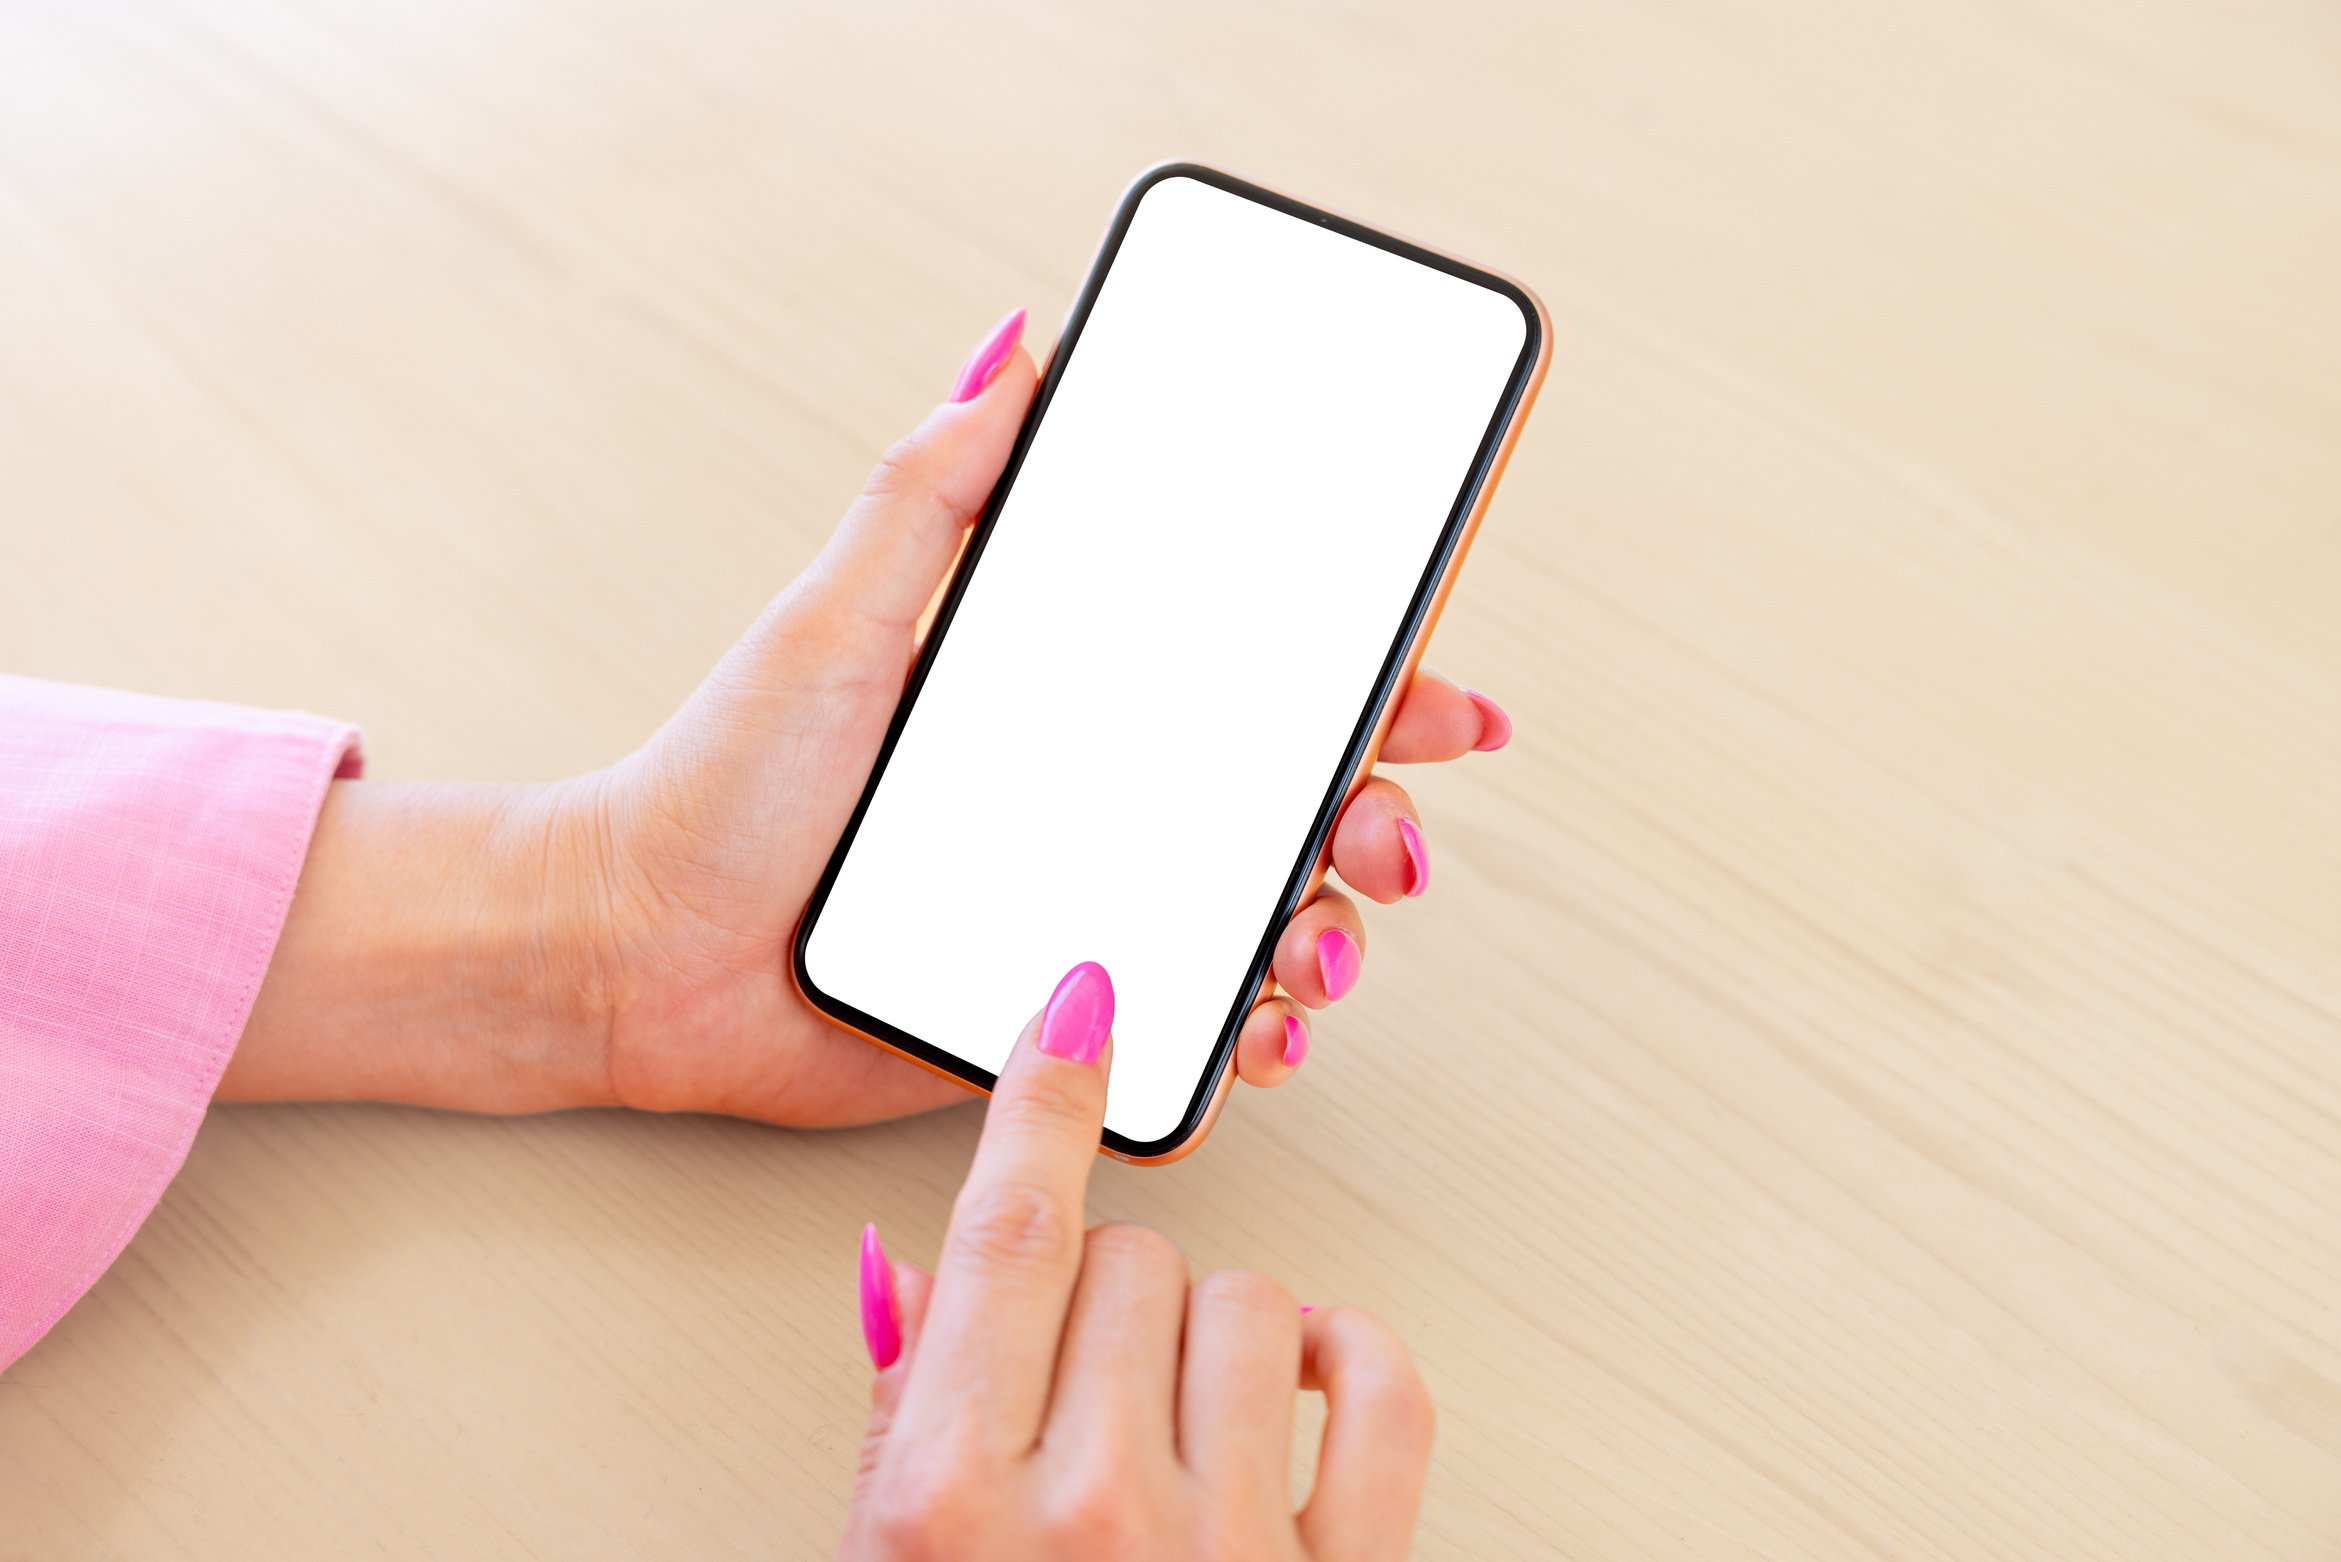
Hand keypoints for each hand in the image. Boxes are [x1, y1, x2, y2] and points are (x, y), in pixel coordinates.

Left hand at [223, 311, 1511, 1121]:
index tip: (1435, 697)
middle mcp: (1096, 806)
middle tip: (1381, 840)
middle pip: (1287, 807)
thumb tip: (1010, 350)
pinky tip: (1268, 1026)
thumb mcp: (836, 618)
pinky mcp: (1051, 1017)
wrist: (639, 952)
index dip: (1366, 689)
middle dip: (1372, 821)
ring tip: (1316, 944)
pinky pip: (1186, 1029)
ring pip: (1261, 922)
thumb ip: (931, 492)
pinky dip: (1250, 1035)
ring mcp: (1082, 911)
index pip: (1248, 685)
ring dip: (1327, 933)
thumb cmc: (723, 785)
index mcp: (1066, 706)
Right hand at [842, 962, 1432, 1560]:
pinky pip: (1383, 1395)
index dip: (1045, 1102)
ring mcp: (1224, 1548)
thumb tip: (922, 1263)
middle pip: (1133, 1257)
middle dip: (1108, 1292)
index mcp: (953, 1497)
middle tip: (1082, 1386)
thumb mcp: (881, 1560)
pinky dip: (1352, 1360)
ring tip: (1176, 1425)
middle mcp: (1092, 1511)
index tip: (1078, 1007)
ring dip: (1216, 1336)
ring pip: (1254, 1302)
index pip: (1009, 1234)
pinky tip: (1305, 1378)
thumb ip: (899, 1407)